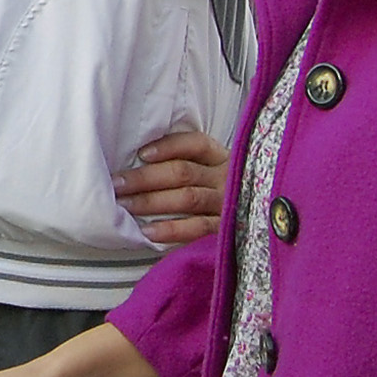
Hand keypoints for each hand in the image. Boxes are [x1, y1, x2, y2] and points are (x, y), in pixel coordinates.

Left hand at [115, 129, 229, 244]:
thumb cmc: (219, 192)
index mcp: (222, 158)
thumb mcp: (211, 172)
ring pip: (187, 198)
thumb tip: (139, 161)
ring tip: (125, 205)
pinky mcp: (226, 230)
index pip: (196, 144)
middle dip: (146, 178)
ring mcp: (228, 204)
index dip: (168, 147)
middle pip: (184, 172)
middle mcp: (226, 178)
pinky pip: (197, 228)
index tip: (141, 154)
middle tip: (118, 184)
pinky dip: (171, 229)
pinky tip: (148, 231)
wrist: (259, 222)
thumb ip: (185, 164)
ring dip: (152, 201)